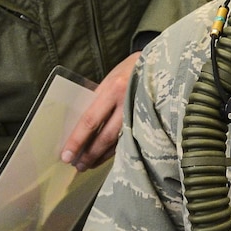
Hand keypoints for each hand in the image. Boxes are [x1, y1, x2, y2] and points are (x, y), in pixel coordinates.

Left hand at [60, 51, 138, 170]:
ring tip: (88, 165)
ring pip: (118, 142)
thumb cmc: (131, 69)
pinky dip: (116, 150)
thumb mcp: (111, 78)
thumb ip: (98, 99)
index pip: (90, 120)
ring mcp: (140, 114)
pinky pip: (129, 140)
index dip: (77, 139)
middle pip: (104, 136)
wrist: (163, 63)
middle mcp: (127, 103)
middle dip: (89, 154)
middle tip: (77, 166)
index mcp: (114, 89)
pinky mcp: (149, 121)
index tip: (66, 155)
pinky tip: (106, 156)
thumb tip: (81, 124)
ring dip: (101, 156)